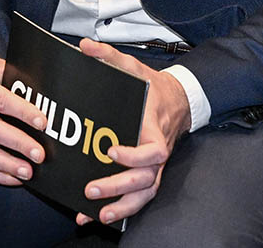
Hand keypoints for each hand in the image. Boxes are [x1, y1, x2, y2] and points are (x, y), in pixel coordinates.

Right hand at [0, 55, 47, 185]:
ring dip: (8, 164)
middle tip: (39, 154)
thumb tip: (46, 101)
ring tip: (28, 172)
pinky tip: (14, 177)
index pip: (0, 100)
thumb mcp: (1, 70)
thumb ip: (18, 84)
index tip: (42, 123)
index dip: (22, 112)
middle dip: (18, 143)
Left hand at [76, 39, 190, 226]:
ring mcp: (154, 166)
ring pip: (144, 194)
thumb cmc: (152, 86)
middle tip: (92, 190)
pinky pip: (139, 195)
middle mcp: (156, 152)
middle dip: (118, 188)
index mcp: (154, 129)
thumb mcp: (132, 66)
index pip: (152, 152)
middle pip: (144, 180)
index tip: (111, 152)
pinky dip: (122, 209)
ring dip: (122, 206)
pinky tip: (99, 216)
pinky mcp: (148, 172)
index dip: (134, 156)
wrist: (177, 100)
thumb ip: (108, 56)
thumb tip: (84, 46)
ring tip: (97, 214)